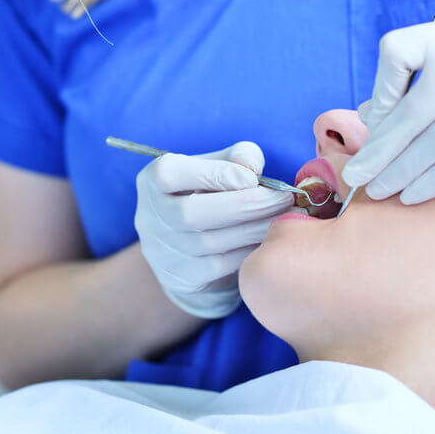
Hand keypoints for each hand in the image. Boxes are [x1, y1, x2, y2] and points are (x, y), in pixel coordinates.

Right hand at [135, 142, 293, 318]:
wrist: (185, 243)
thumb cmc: (206, 193)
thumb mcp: (216, 166)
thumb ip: (236, 157)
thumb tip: (252, 167)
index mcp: (152, 180)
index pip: (170, 173)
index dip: (214, 174)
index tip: (253, 178)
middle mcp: (149, 216)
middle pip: (191, 213)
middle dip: (245, 205)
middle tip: (283, 199)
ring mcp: (160, 250)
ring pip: (209, 242)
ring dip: (254, 229)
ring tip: (285, 217)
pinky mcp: (179, 276)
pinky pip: (218, 266)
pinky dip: (247, 251)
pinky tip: (268, 239)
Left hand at [343, 13, 434, 203]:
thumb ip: (422, 87)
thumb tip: (369, 112)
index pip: (397, 50)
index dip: (381, 89)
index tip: (376, 118)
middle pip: (413, 108)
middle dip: (380, 148)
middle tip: (355, 175)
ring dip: (400, 171)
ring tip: (378, 190)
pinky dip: (432, 181)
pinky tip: (412, 194)